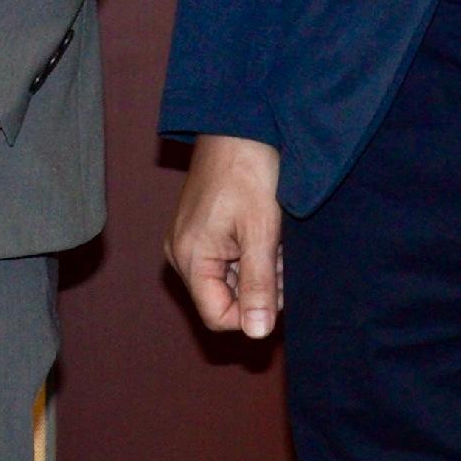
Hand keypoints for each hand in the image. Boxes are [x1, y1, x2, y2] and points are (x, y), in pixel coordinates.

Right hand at [167, 134, 285, 336]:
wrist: (239, 125)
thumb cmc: (248, 172)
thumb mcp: (261, 233)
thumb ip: (259, 286)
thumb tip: (258, 334)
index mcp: (189, 257)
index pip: (219, 317)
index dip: (254, 312)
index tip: (279, 285)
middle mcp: (181, 254)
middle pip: (226, 300)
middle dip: (261, 285)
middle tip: (278, 253)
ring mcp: (189, 242)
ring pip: (232, 281)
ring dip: (260, 269)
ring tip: (274, 237)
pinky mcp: (201, 232)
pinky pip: (229, 261)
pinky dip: (252, 254)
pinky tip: (265, 231)